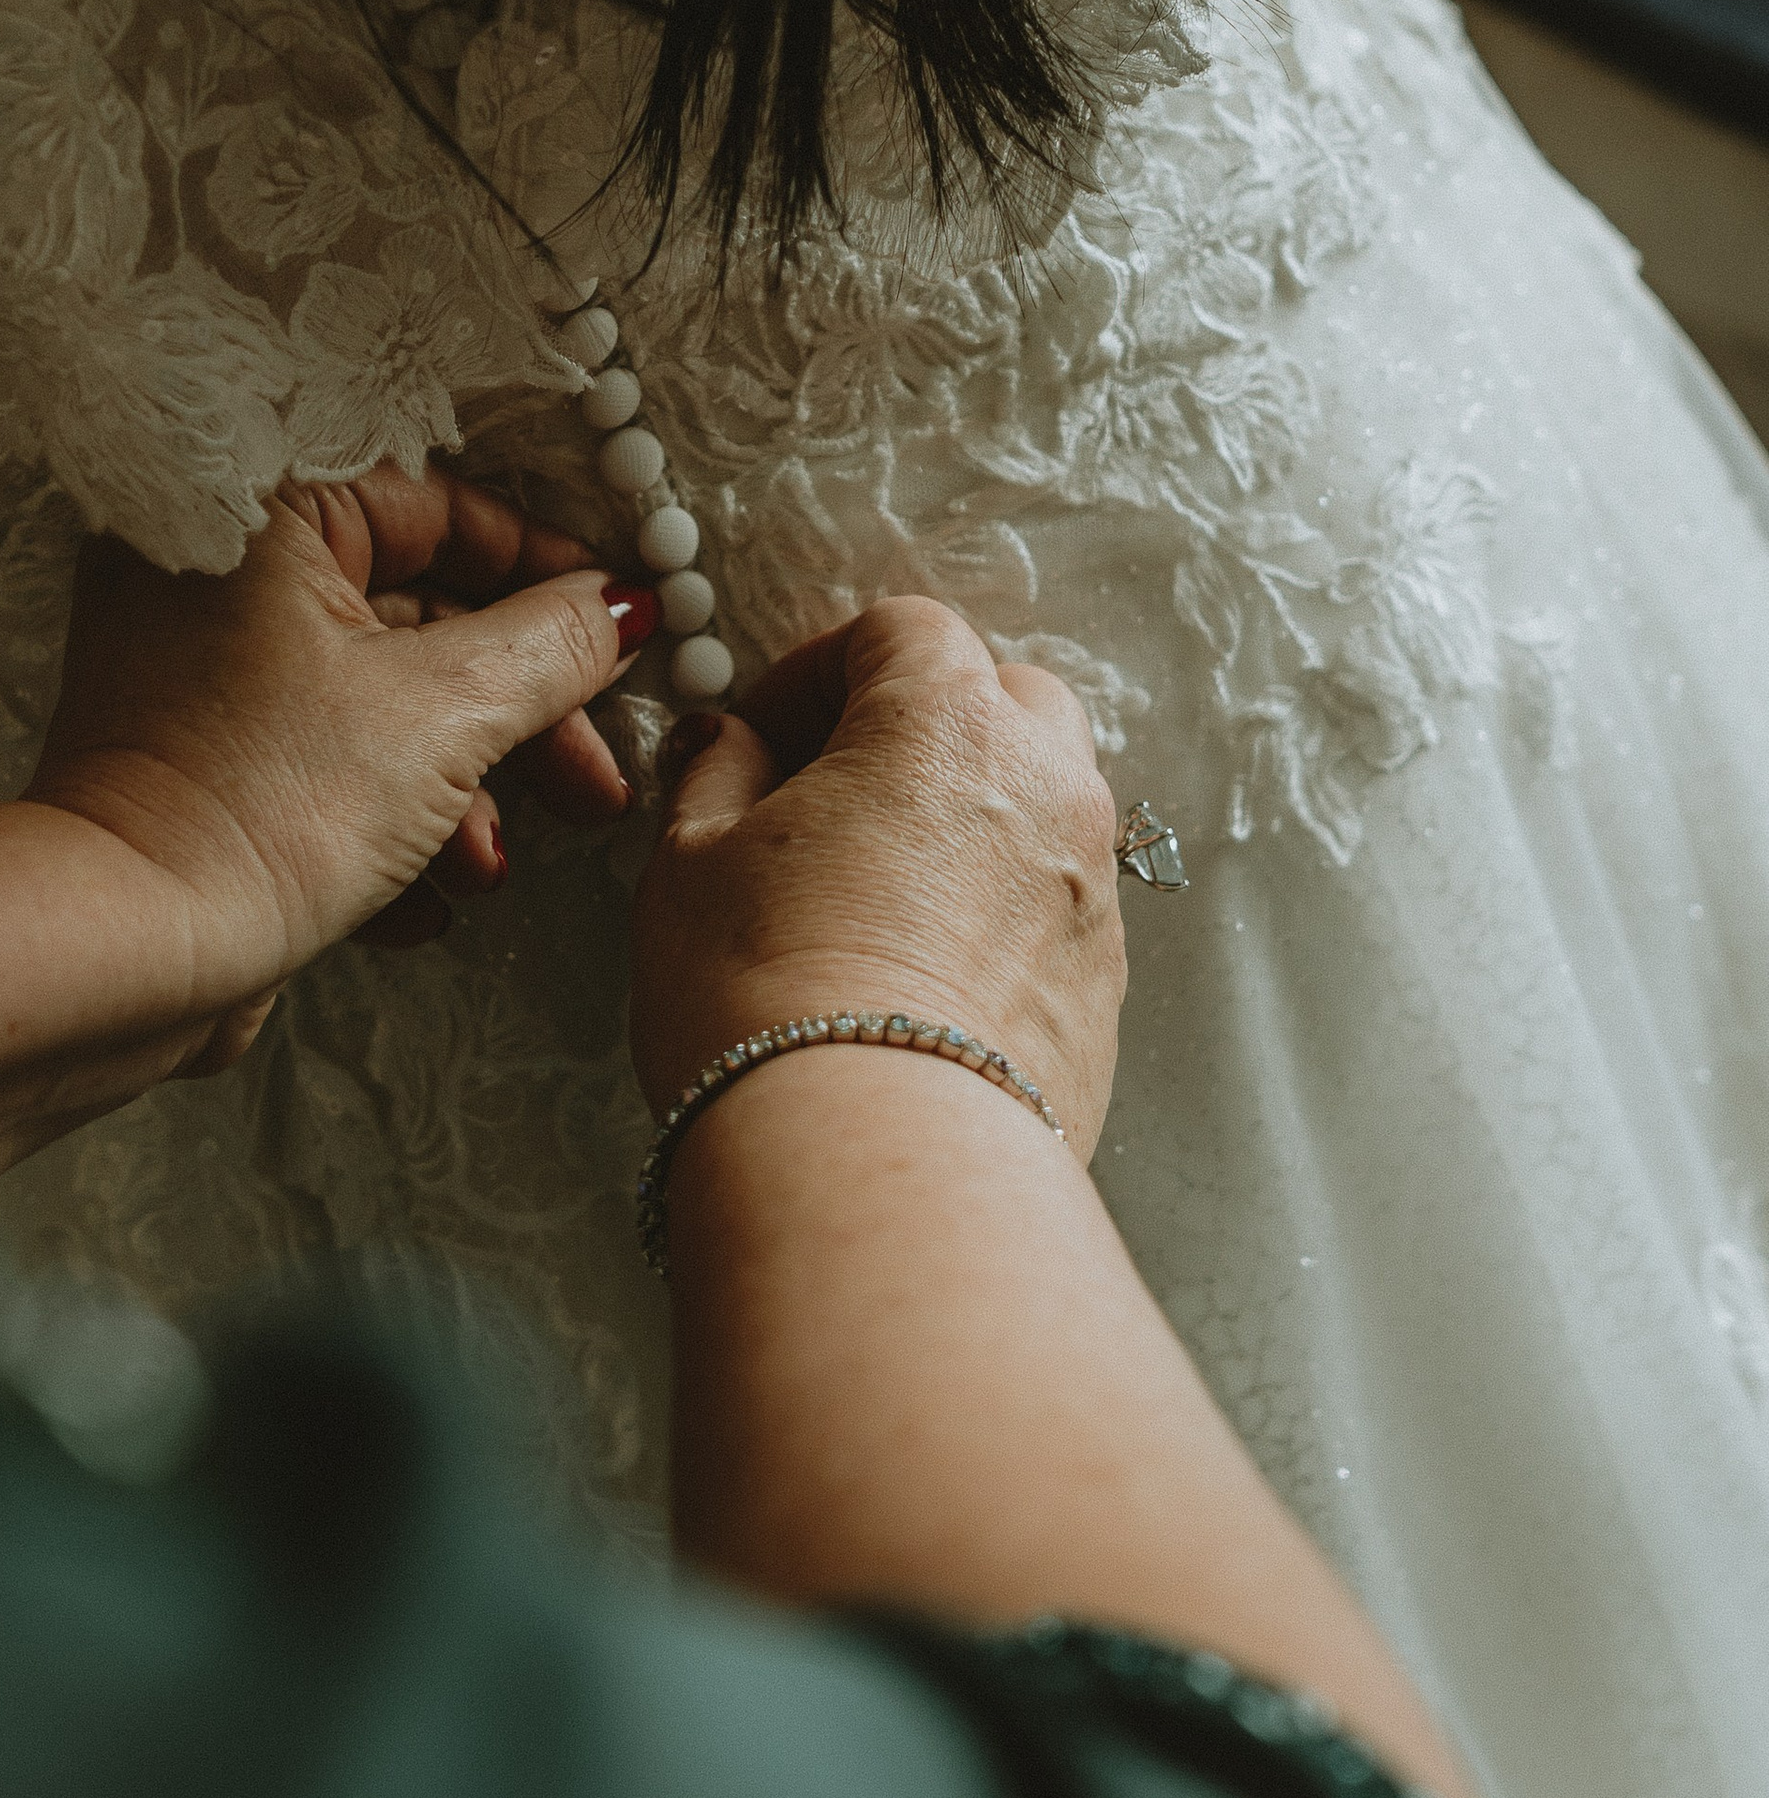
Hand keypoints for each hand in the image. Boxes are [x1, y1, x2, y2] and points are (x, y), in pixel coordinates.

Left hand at [28, 465, 651, 1038]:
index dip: (542, 575)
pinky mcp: (199, 764)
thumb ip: (550, 648)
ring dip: (458, 793)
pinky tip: (420, 899)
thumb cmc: (250, 811)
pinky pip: (320, 768)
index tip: (614, 627)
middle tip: (587, 773)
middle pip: (416, 619)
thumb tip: (615, 612)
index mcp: (256, 516)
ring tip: (486, 865)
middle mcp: (210, 576)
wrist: (123, 956)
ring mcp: (196, 674)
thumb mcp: (446, 714)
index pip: (437, 508)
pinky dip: (384, 828)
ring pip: (376, 706)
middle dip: (514, 718)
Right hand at [630, 596, 1126, 1153]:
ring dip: (969, 819)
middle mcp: (1048, 789)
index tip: (765, 735)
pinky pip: (1055, 909)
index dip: (821, 667)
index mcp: (946, 724)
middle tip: (831, 793)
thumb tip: (729, 746)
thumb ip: (716, 772)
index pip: (903, 632)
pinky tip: (919, 975)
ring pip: (1044, 806)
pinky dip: (998, 914)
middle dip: (923, 724)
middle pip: (1006, 698)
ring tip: (874, 893)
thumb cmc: (768, 998)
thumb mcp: (691, 860)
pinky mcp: (1106, 991)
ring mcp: (1092, 893)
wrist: (872, 1166)